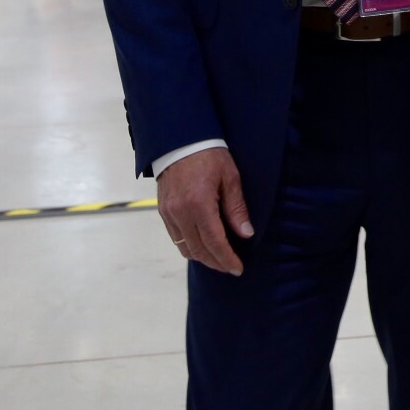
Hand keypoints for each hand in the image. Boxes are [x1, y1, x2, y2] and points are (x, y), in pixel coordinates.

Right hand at [157, 148, 253, 275]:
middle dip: (216, 262)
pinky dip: (190, 246)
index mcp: (199, 204)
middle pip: (199, 250)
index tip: (238, 269)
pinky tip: (202, 245)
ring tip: (218, 259)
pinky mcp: (163, 211)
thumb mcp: (230, 177)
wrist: (180, 139)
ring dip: (203, 257)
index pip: (215, 242)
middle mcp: (180, 212)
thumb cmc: (209, 154)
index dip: (227, 259)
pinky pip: (176, 237)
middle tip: (231, 267)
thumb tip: (245, 234)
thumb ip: (236, 208)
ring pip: (185, 248)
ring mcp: (169, 213)